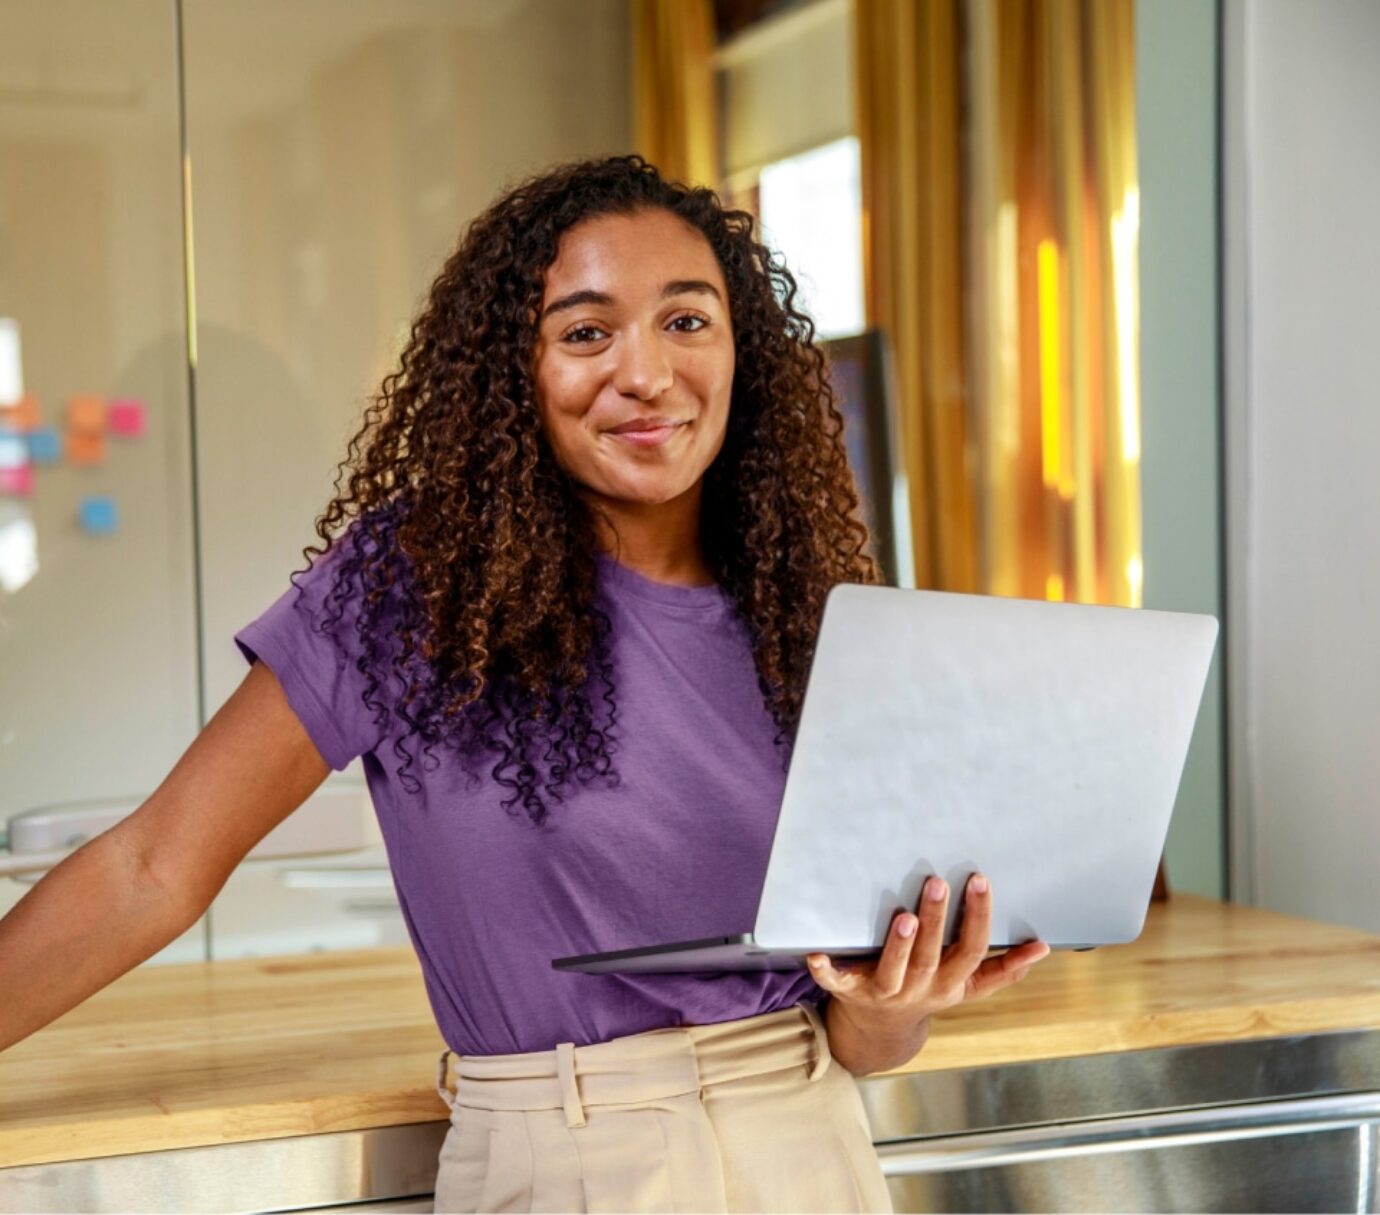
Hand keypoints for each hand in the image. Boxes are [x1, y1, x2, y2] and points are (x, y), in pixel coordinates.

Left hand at [806, 874, 1049, 1037]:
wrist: (881, 1029)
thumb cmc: (928, 990)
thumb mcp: (967, 985)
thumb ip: (1002, 969)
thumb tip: (1042, 948)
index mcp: (951, 982)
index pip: (971, 949)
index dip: (978, 917)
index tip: (979, 880)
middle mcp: (920, 988)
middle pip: (933, 955)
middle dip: (938, 920)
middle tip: (938, 883)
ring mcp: (884, 991)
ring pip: (895, 969)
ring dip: (900, 944)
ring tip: (905, 915)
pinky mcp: (850, 990)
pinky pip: (836, 982)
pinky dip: (825, 970)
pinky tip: (815, 953)